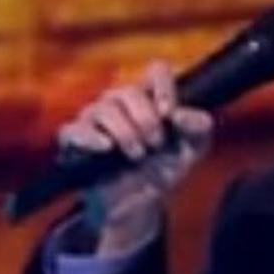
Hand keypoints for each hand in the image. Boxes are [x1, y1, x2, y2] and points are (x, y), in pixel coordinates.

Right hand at [55, 59, 213, 253]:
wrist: (141, 202)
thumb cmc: (164, 167)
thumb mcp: (194, 148)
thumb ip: (199, 126)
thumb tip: (178, 115)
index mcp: (149, 97)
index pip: (156, 71)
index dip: (164, 88)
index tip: (169, 115)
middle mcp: (119, 102)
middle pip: (129, 91)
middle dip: (146, 120)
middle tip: (155, 144)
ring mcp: (94, 119)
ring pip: (104, 108)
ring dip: (126, 133)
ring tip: (137, 155)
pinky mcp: (75, 141)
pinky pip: (75, 129)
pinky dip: (91, 137)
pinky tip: (107, 147)